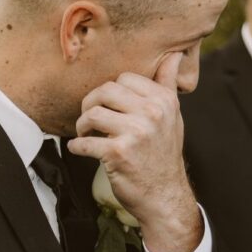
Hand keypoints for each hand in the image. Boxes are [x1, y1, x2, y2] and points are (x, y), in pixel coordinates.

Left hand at [66, 53, 200, 251]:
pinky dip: (77, 147)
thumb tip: (175, 55)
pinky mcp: (118, 154)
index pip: (124, 79)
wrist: (164, 196)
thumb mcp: (172, 117)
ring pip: (92, 114)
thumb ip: (168, 85)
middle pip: (104, 91)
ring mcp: (135, 133)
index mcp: (163, 101)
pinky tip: (80, 149)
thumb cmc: (163, 154)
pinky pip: (84, 142)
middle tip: (89, 118)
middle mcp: (151, 113)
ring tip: (86, 134)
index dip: (110, 92)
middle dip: (90, 104)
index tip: (107, 106)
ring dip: (82, 126)